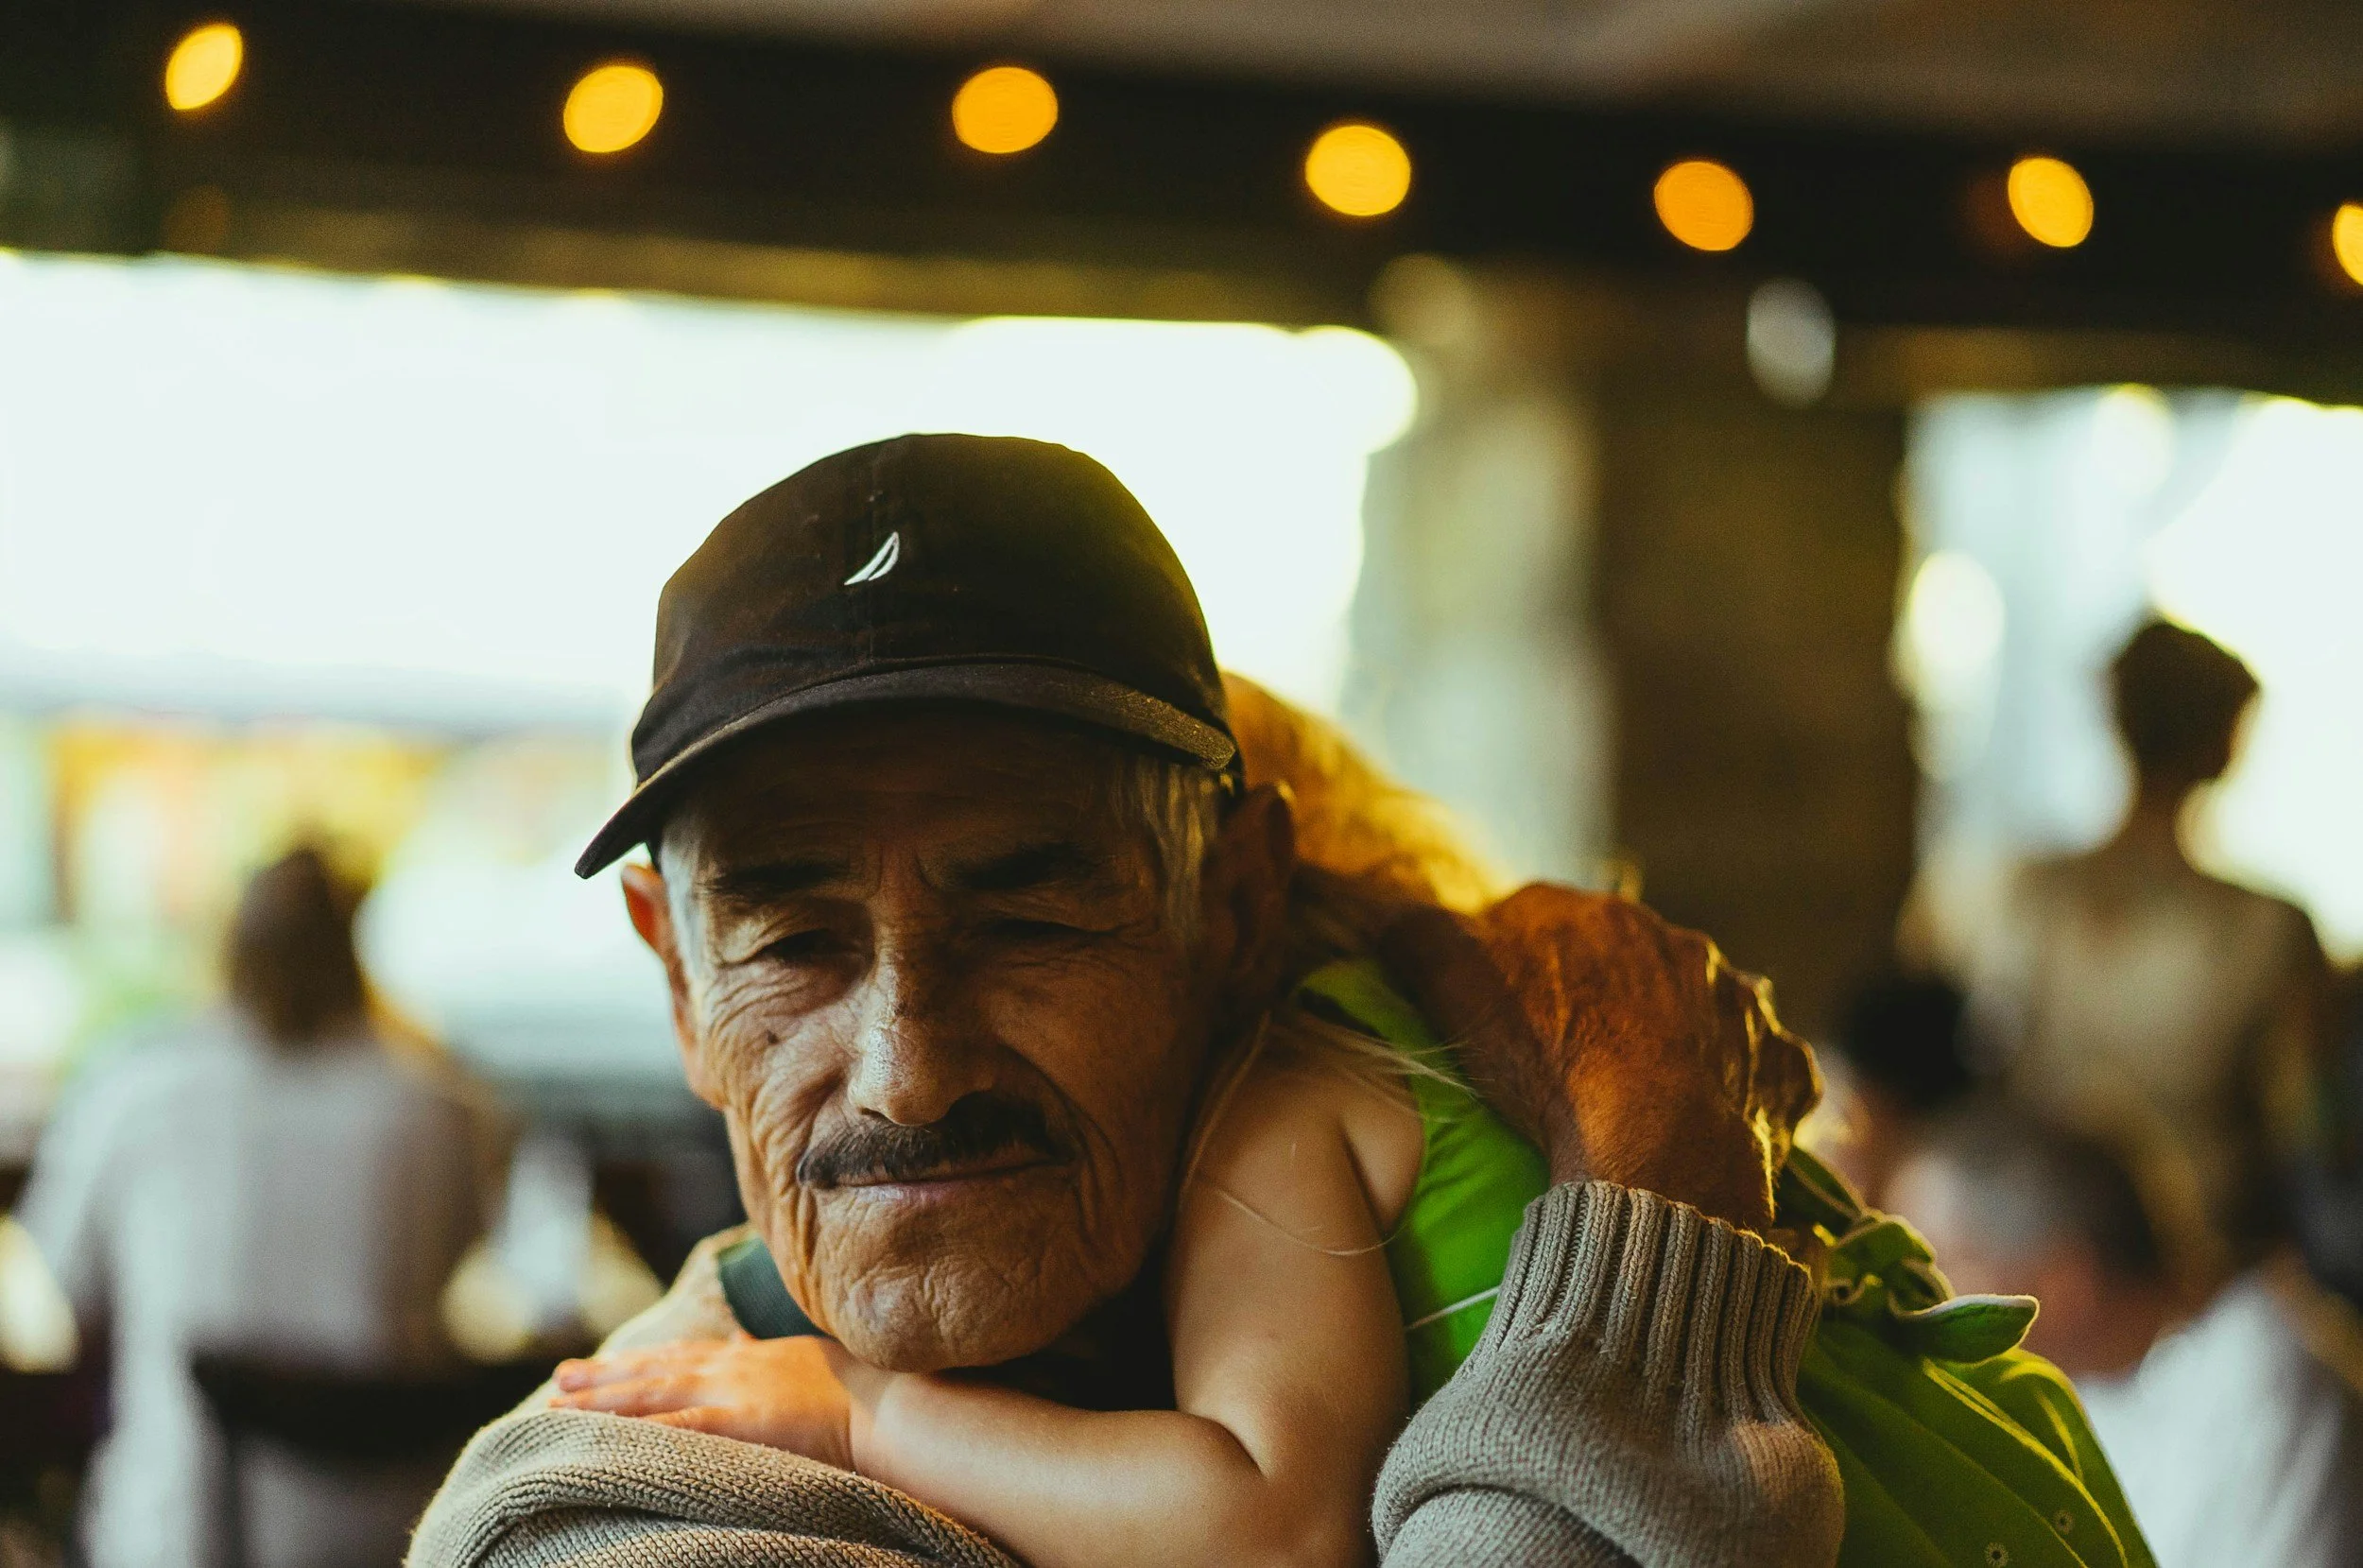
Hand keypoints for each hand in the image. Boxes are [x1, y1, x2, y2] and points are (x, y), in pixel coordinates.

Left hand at [550, 1332, 874, 1467]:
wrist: (881, 1402)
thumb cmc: (855, 1385)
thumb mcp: (803, 1356)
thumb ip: (764, 1352)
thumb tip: (740, 1340)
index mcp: (744, 1357)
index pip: (678, 1356)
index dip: (636, 1361)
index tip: (601, 1364)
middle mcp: (727, 1368)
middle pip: (652, 1370)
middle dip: (603, 1375)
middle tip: (559, 1377)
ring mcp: (728, 1393)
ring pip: (650, 1394)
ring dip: (602, 1399)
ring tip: (558, 1402)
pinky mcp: (735, 1421)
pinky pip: (674, 1428)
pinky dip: (637, 1430)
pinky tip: (605, 1435)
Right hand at [1379, 886, 1818, 1232]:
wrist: (1655, 1156)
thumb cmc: (1548, 1067)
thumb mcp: (1453, 986)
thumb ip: (1416, 935)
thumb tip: (1391, 916)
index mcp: (1599, 917)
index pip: (1545, 919)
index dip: (1516, 962)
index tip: (1501, 1012)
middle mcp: (1679, 945)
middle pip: (1628, 960)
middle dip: (1604, 992)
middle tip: (1570, 1058)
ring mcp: (1741, 1007)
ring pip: (1702, 1007)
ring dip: (1678, 1034)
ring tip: (1642, 1093)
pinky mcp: (1781, 1068)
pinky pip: (1759, 1069)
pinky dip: (1738, 1087)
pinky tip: (1711, 1119)